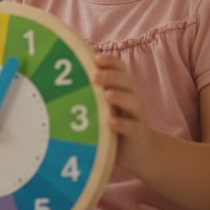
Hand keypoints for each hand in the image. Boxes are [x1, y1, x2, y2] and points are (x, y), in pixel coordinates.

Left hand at [92, 53, 157, 173]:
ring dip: (119, 97)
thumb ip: (95, 91)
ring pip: (132, 102)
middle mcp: (132, 98)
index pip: (120, 69)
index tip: (96, 58)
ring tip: (107, 95)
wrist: (140, 151)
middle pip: (127, 82)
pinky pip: (130, 127)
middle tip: (95, 76)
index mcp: (124, 88)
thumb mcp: (107, 106)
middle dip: (111, 77)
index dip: (111, 62)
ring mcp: (136, 116)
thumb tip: (68, 76)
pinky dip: (122, 124)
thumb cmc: (117, 124)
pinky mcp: (136, 134)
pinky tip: (111, 122)